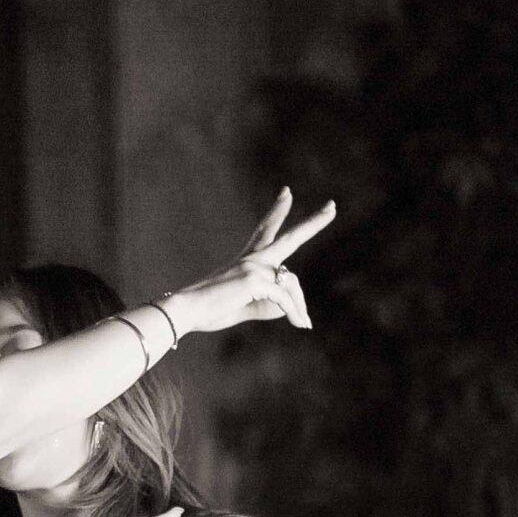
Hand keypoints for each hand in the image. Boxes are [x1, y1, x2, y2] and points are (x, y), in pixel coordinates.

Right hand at [161, 188, 334, 336]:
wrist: (185, 311)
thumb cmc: (209, 311)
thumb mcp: (244, 307)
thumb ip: (267, 305)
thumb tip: (289, 309)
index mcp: (247, 260)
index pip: (266, 231)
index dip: (277, 211)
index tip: (287, 192)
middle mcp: (253, 258)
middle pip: (290, 238)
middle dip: (313, 222)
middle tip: (332, 206)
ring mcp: (254, 266)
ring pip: (292, 285)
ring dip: (300, 307)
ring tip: (305, 324)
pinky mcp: (254, 280)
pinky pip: (285, 299)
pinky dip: (295, 313)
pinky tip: (300, 325)